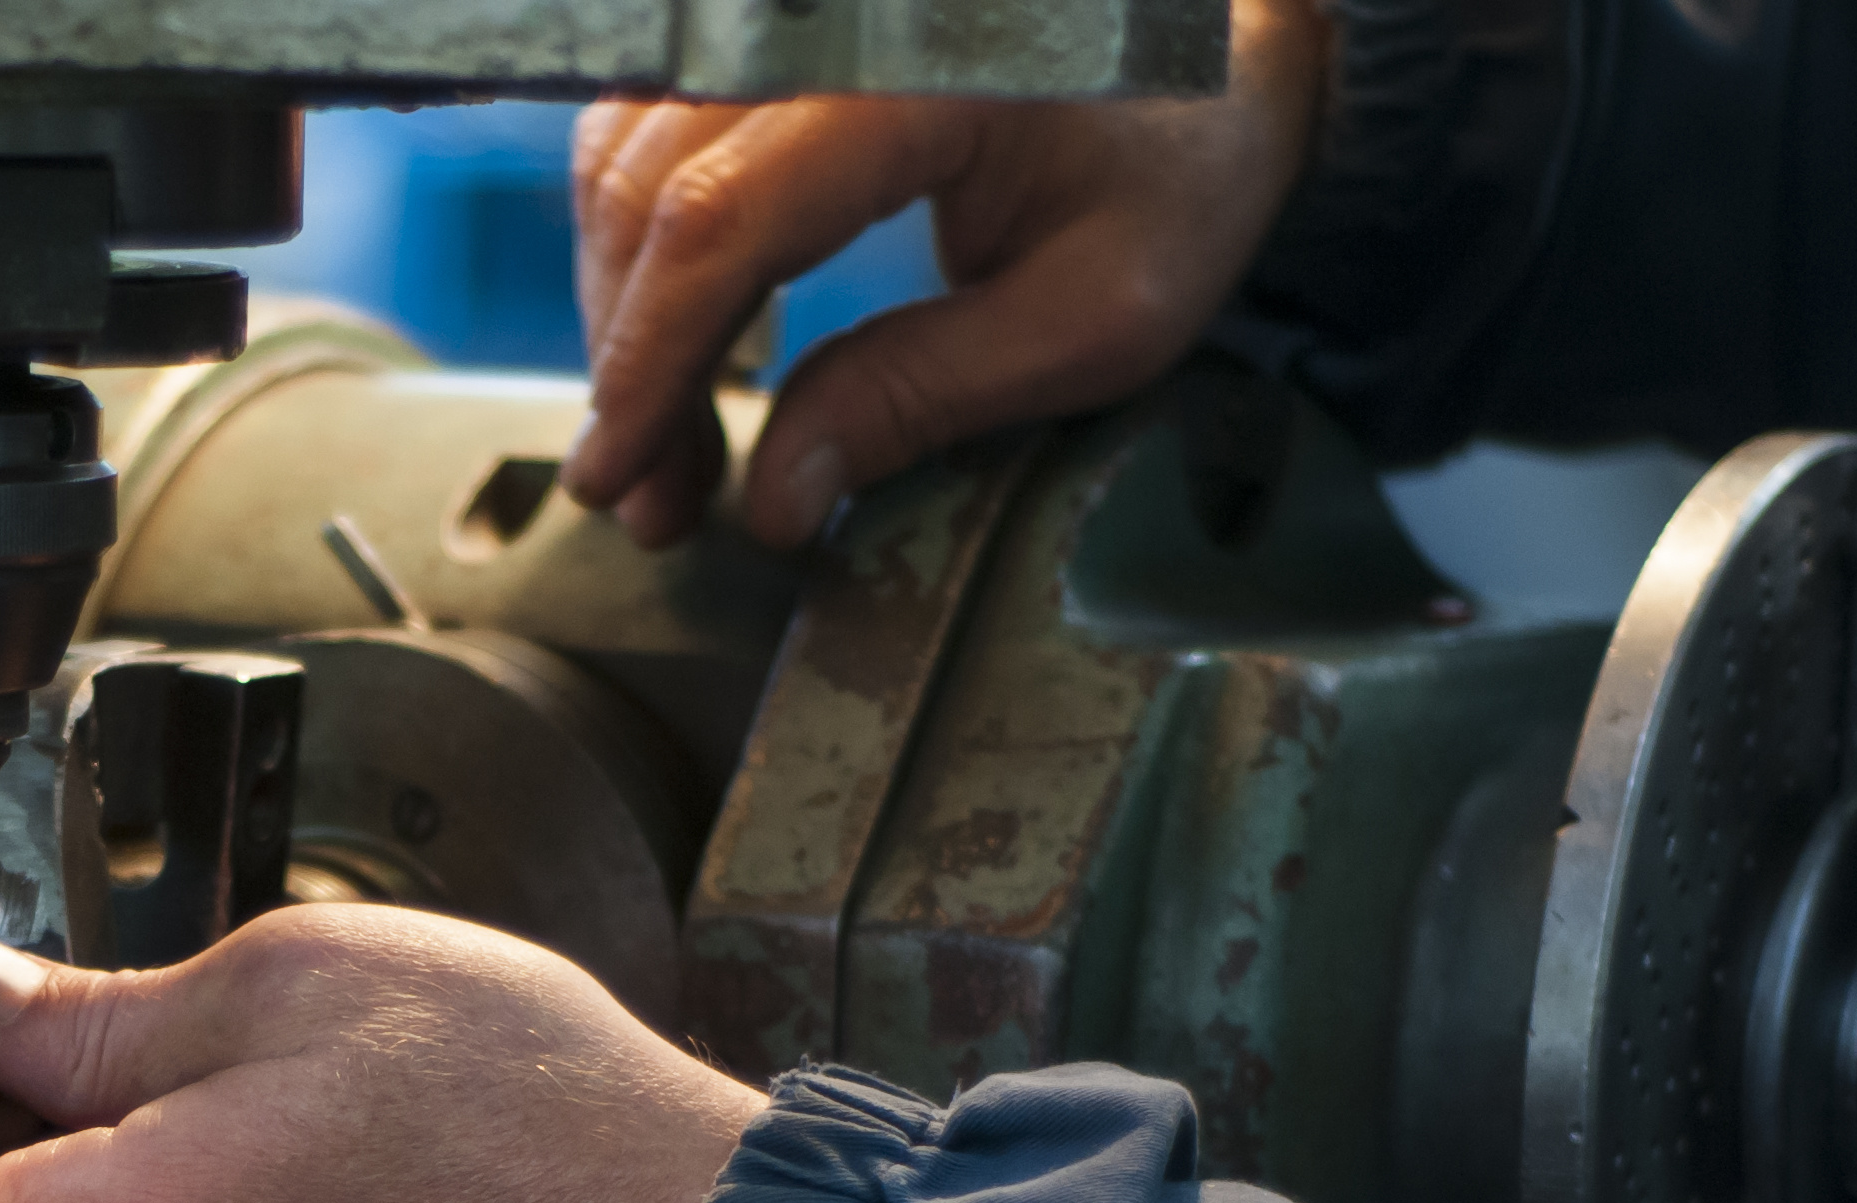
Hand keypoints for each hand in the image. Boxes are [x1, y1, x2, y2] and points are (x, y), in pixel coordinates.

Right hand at [562, 0, 1333, 550]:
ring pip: (625, 158)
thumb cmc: (1185, 167)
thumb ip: (922, 399)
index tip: (619, 478)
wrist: (1236, 48)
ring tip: (666, 437)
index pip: (720, 223)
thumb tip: (775, 500)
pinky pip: (652, 124)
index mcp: (911, 74)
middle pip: (649, 195)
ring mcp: (796, 13)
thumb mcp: (1090, 316)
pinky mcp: (777, 28)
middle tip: (651, 498)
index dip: (650, 366)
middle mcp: (829, 18)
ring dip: (626, 308)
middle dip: (630, 363)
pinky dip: (647, 241)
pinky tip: (679, 335)